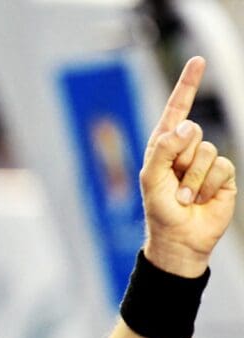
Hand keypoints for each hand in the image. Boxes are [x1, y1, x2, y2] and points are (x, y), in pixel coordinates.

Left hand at [140, 56, 236, 277]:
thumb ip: (164, 149)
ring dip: (193, 178)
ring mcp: (206, 162)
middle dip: (182, 158)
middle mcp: (186, 150)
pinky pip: (222, 166)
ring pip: (207, 151)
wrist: (180, 238)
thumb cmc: (159, 209)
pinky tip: (201, 198)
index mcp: (164, 146)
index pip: (176, 110)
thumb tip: (187, 125)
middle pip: (192, 131)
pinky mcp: (223, 175)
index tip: (198, 61)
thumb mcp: (152, 178)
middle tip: (174, 182)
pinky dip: (208, 185)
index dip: (187, 85)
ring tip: (184, 196)